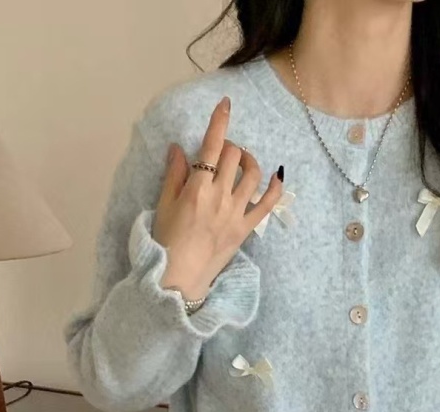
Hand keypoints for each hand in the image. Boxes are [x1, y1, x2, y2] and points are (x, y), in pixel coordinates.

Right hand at [154, 96, 284, 300]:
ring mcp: (236, 213)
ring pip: (253, 174)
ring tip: (241, 162)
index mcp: (197, 189)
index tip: (225, 105)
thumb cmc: (166, 242)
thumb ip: (174, 175)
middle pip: (234, 155)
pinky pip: (267, 204)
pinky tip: (275, 178)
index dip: (220, 122)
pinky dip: (275, 188)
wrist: (179, 278)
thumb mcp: (164, 205)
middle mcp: (220, 196)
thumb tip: (179, 149)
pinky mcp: (245, 228)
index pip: (212, 147)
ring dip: (248, 160)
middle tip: (221, 153)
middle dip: (229, 146)